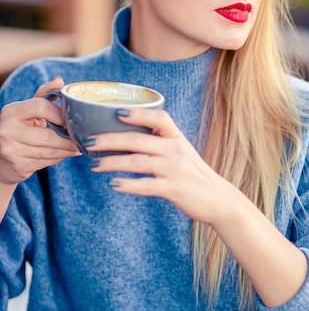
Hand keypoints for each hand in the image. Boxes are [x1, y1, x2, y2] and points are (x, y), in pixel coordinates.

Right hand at [0, 77, 80, 186]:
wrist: (0, 157)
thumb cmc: (19, 129)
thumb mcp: (27, 110)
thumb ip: (43, 95)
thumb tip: (59, 81)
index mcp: (11, 112)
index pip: (41, 107)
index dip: (60, 113)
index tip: (71, 118)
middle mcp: (7, 130)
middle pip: (48, 135)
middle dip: (67, 138)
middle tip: (82, 138)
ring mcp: (11, 150)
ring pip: (49, 151)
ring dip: (67, 150)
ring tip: (78, 146)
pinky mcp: (18, 166)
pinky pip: (46, 162)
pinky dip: (60, 158)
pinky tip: (67, 154)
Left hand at [88, 108, 229, 223]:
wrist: (218, 199)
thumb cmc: (193, 175)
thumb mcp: (181, 152)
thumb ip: (159, 143)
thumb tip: (125, 138)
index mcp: (177, 138)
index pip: (159, 118)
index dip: (138, 113)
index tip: (116, 111)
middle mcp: (176, 150)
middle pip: (138, 140)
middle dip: (110, 140)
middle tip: (89, 142)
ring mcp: (175, 169)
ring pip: (138, 162)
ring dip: (112, 163)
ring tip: (94, 166)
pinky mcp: (174, 189)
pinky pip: (147, 185)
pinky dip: (129, 185)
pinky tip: (114, 185)